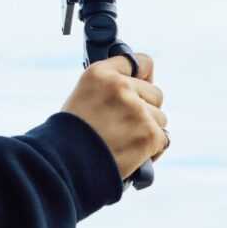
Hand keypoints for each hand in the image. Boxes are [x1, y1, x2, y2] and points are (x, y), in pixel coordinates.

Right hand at [60, 53, 167, 180]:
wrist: (63, 165)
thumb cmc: (70, 135)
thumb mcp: (83, 97)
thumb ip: (110, 87)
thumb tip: (144, 82)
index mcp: (100, 73)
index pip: (140, 63)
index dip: (141, 78)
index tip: (137, 89)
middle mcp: (120, 86)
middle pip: (155, 93)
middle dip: (145, 109)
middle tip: (123, 125)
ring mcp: (137, 110)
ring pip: (160, 118)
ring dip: (147, 130)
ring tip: (122, 142)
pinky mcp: (149, 134)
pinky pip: (163, 139)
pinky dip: (151, 150)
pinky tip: (132, 154)